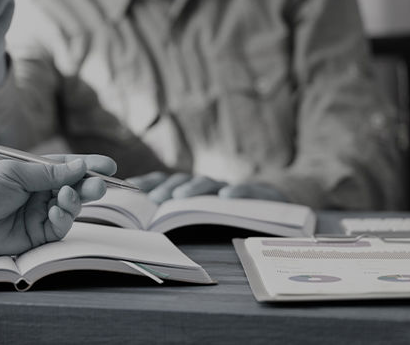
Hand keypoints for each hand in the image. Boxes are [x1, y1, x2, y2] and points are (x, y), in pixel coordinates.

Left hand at [0, 155, 116, 260]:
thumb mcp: (15, 172)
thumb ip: (49, 173)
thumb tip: (80, 166)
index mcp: (31, 172)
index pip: (65, 167)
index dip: (87, 166)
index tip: (108, 166)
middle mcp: (37, 193)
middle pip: (72, 187)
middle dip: (88, 186)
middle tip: (99, 185)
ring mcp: (37, 215)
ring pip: (70, 207)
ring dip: (75, 200)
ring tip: (69, 195)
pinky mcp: (35, 237)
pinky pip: (59, 226)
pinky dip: (64, 218)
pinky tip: (57, 210)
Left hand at [127, 172, 288, 203]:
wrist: (279, 205)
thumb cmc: (231, 216)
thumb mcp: (202, 217)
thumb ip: (175, 217)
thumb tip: (142, 226)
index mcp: (191, 191)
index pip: (164, 183)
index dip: (147, 184)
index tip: (130, 191)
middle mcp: (208, 187)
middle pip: (183, 182)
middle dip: (166, 189)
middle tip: (152, 200)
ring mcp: (232, 188)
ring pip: (210, 184)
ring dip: (193, 188)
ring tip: (180, 198)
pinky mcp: (260, 193)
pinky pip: (248, 190)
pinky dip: (238, 191)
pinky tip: (227, 197)